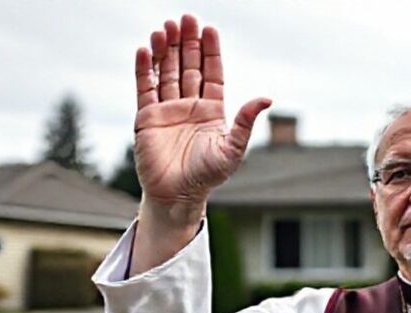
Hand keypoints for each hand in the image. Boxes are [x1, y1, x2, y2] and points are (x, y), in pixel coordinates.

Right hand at [133, 14, 270, 209]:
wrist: (177, 196)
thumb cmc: (207, 176)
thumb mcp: (232, 150)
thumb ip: (246, 123)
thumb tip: (266, 98)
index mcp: (212, 110)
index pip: (212, 73)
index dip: (210, 51)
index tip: (209, 29)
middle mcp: (190, 106)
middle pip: (188, 66)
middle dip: (187, 42)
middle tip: (185, 18)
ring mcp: (167, 110)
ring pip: (167, 72)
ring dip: (166, 50)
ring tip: (165, 28)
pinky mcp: (146, 117)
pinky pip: (145, 88)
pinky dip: (144, 69)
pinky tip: (146, 50)